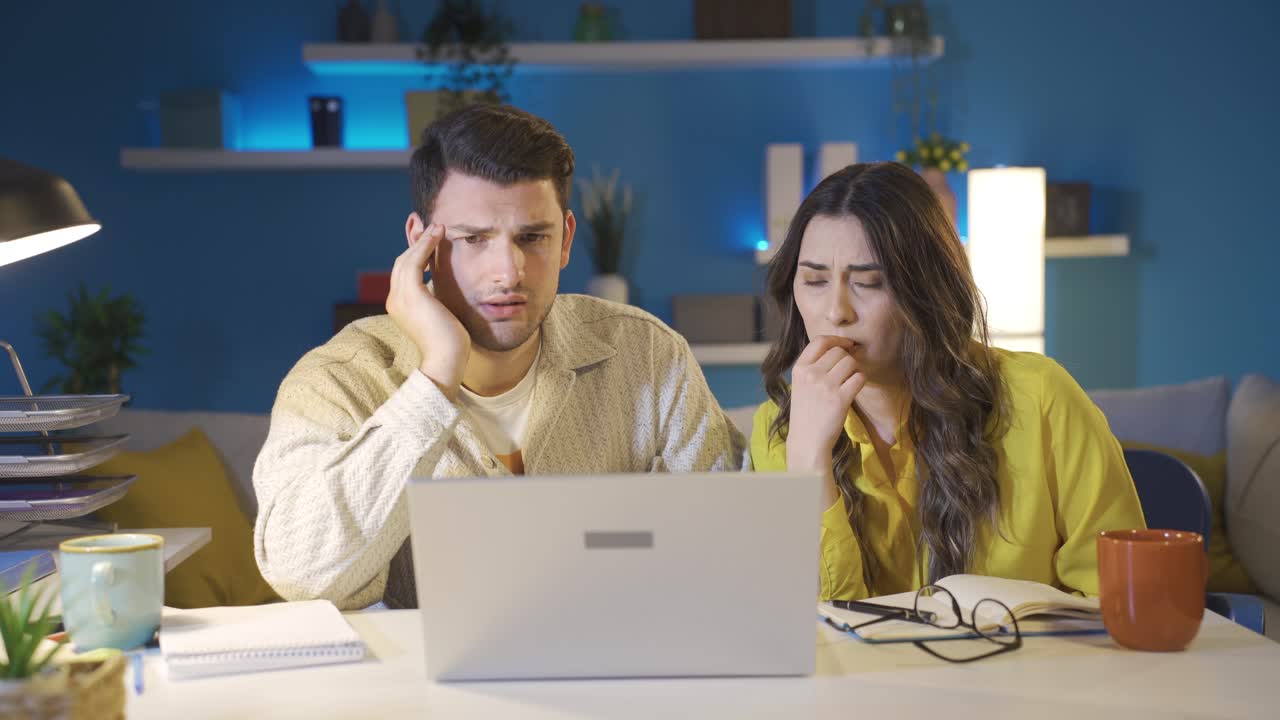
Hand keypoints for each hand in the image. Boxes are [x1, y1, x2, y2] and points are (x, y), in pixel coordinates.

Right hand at [386, 222, 469, 400]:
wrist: (446, 360)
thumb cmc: (449, 343)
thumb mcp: (441, 314)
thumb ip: (436, 299)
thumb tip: (443, 287)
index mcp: (400, 305)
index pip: (404, 272)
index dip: (414, 253)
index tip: (428, 238)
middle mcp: (394, 299)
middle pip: (402, 262)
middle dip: (415, 242)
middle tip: (428, 225)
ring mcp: (400, 297)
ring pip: (407, 259)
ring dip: (422, 240)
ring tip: (438, 226)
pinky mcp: (411, 294)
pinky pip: (415, 261)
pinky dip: (425, 245)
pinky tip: (438, 235)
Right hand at [786, 336, 865, 471]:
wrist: (807, 440)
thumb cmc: (806, 412)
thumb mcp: (801, 384)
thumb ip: (814, 365)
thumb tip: (840, 346)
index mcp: (799, 368)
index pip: (820, 340)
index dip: (836, 339)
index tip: (846, 345)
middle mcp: (811, 374)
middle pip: (839, 351)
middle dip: (847, 359)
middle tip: (846, 373)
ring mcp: (825, 386)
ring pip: (851, 362)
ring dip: (854, 370)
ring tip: (848, 383)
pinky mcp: (840, 399)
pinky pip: (859, 377)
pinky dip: (860, 381)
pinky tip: (853, 390)